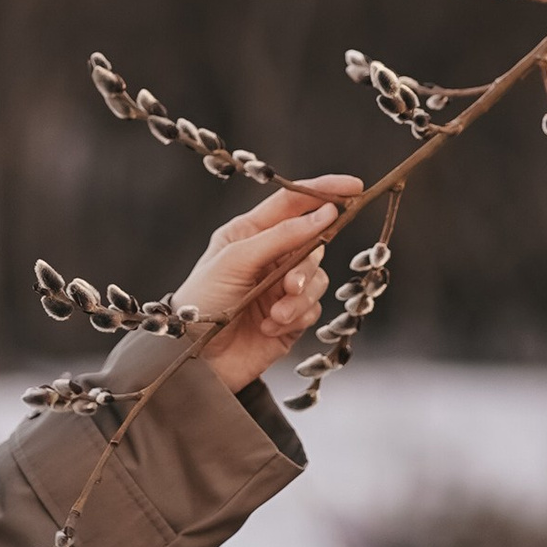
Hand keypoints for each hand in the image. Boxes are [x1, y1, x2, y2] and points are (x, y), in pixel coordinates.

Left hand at [173, 176, 363, 392]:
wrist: (192, 360)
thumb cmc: (200, 303)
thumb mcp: (235, 260)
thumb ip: (282, 236)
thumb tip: (326, 213)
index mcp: (250, 233)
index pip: (293, 203)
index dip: (324, 191)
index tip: (354, 187)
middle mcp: (269, 257)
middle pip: (313, 244)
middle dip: (306, 267)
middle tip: (290, 286)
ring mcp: (281, 288)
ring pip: (318, 279)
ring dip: (299, 298)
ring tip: (275, 315)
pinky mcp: (290, 318)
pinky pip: (313, 308)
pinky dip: (295, 318)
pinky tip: (269, 329)